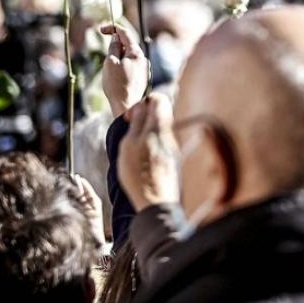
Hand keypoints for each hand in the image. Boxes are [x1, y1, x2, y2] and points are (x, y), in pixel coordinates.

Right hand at [100, 21, 149, 118]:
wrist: (126, 106)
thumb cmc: (116, 84)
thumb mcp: (110, 62)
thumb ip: (113, 48)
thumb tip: (116, 38)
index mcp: (137, 54)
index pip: (125, 33)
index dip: (112, 28)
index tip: (101, 29)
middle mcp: (143, 59)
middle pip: (127, 45)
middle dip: (115, 46)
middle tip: (106, 59)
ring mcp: (143, 69)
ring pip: (128, 56)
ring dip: (117, 58)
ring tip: (111, 73)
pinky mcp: (141, 78)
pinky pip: (129, 66)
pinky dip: (121, 66)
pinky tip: (116, 79)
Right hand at [117, 92, 179, 211]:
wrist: (156, 203)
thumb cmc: (139, 175)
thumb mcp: (129, 145)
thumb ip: (137, 123)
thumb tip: (142, 105)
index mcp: (160, 128)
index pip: (159, 99)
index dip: (144, 102)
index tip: (131, 116)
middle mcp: (171, 136)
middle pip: (161, 114)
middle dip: (144, 117)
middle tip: (131, 130)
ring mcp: (173, 148)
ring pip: (161, 130)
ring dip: (146, 132)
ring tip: (133, 147)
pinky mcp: (173, 160)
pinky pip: (162, 144)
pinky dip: (151, 145)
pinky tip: (141, 159)